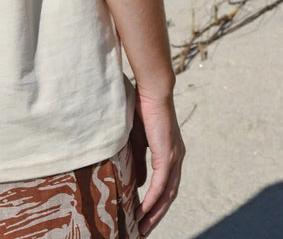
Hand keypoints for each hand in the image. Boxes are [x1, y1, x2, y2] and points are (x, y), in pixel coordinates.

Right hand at [134, 89, 184, 235]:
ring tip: (141, 227)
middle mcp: (177, 159)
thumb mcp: (139, 140)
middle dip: (157, 216)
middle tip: (143, 231)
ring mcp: (174, 157)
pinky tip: (142, 209)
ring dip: (155, 213)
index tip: (144, 217)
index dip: (157, 204)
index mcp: (172, 154)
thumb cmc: (143, 109)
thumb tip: (138, 184)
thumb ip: (139, 162)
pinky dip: (152, 199)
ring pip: (167, 194)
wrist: (152, 90)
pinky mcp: (167, 155)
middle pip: (170, 196)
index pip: (167, 186)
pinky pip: (161, 184)